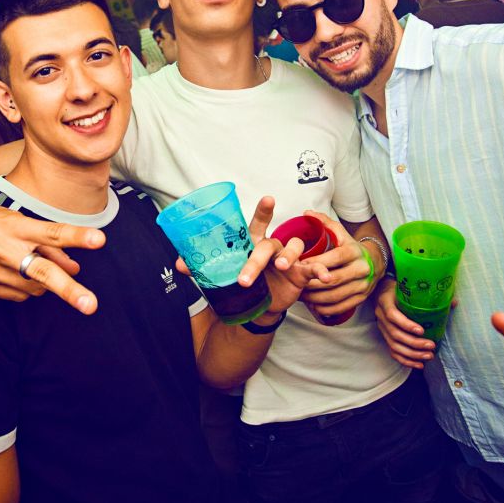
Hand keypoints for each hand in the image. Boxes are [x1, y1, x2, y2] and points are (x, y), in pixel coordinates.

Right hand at [0, 201, 105, 312]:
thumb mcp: (22, 223)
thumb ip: (50, 245)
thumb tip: (76, 269)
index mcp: (16, 228)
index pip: (52, 233)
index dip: (77, 236)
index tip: (100, 239)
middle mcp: (4, 250)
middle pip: (43, 271)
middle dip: (69, 290)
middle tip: (91, 305)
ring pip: (36, 288)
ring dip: (46, 282)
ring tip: (33, 263)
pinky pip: (21, 295)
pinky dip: (28, 287)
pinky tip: (19, 273)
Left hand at [176, 197, 331, 317]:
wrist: (259, 304)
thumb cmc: (243, 279)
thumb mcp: (223, 273)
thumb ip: (202, 267)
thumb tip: (180, 264)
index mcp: (254, 242)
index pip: (258, 222)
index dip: (264, 210)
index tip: (268, 199)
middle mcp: (272, 246)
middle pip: (268, 243)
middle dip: (257, 259)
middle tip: (244, 279)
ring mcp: (288, 258)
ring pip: (293, 249)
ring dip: (289, 256)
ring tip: (281, 268)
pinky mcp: (301, 272)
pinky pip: (313, 268)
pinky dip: (320, 271)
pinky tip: (323, 277)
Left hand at [296, 211, 375, 320]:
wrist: (376, 261)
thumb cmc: (350, 246)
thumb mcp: (341, 232)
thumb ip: (323, 222)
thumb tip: (306, 213)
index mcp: (354, 251)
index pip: (334, 257)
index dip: (316, 263)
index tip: (300, 265)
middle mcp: (361, 269)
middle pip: (334, 279)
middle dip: (312, 283)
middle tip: (296, 283)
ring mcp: (363, 286)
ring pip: (336, 296)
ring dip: (315, 298)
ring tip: (301, 295)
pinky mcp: (362, 298)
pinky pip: (341, 307)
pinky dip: (325, 308)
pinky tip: (313, 305)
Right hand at [375, 278, 435, 368]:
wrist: (384, 289)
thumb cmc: (401, 287)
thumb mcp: (410, 287)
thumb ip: (430, 293)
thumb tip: (454, 302)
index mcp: (385, 300)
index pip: (392, 315)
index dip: (406, 324)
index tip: (422, 331)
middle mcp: (380, 315)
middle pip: (394, 334)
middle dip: (414, 343)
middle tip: (431, 346)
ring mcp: (382, 327)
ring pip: (394, 345)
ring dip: (412, 354)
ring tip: (428, 356)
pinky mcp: (385, 336)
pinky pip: (393, 352)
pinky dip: (406, 360)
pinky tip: (419, 364)